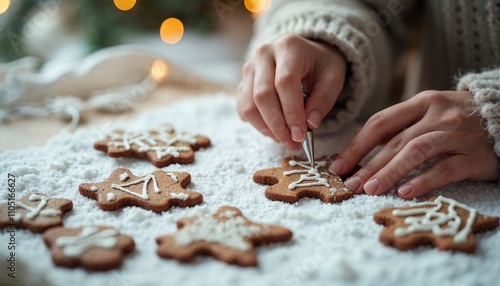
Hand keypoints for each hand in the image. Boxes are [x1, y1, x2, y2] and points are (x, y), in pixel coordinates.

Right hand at [237, 34, 346, 149]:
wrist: (306, 54)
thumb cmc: (321, 66)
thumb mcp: (333, 79)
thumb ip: (323, 101)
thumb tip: (309, 125)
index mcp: (289, 47)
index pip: (285, 83)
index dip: (291, 112)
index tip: (300, 134)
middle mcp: (264, 54)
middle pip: (262, 95)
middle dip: (277, 125)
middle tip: (292, 143)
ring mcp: (250, 67)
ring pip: (249, 105)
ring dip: (266, 128)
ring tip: (284, 140)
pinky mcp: (243, 82)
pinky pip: (242, 108)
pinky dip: (256, 124)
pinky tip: (274, 130)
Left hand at [329, 90, 498, 198]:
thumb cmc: (459, 118)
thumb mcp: (430, 111)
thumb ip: (401, 126)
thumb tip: (361, 149)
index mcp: (421, 103)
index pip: (380, 123)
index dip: (357, 145)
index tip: (339, 165)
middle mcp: (437, 116)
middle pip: (395, 141)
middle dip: (368, 165)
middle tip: (350, 185)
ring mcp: (456, 135)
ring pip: (416, 152)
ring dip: (390, 172)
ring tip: (371, 190)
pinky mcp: (473, 156)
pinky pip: (445, 168)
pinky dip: (423, 180)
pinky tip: (406, 192)